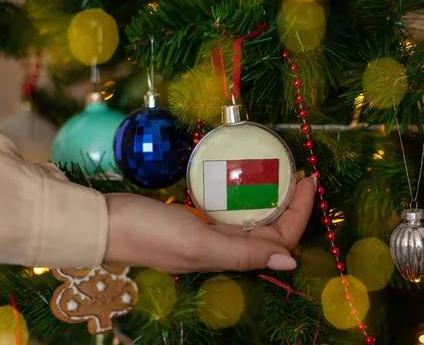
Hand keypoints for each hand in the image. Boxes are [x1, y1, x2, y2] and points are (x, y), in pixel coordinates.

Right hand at [104, 177, 315, 272]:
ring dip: (272, 197)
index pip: (281, 238)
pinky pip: (232, 208)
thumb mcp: (198, 243)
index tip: (308, 180)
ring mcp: (212, 232)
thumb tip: (289, 262)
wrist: (104, 222)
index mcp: (231, 255)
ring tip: (281, 171)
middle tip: (299, 171)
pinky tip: (247, 177)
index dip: (301, 212)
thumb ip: (243, 253)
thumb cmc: (150, 233)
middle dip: (293, 202)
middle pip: (273, 227)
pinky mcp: (198, 218)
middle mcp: (226, 246)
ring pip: (254, 217)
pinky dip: (246, 194)